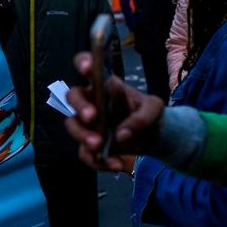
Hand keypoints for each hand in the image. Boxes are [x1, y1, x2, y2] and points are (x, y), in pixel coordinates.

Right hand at [64, 52, 165, 172]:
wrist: (151, 137)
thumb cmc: (148, 114)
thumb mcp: (154, 109)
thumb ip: (143, 116)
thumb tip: (121, 133)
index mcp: (103, 85)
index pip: (86, 66)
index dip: (83, 62)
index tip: (87, 67)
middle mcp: (90, 101)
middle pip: (72, 96)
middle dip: (79, 106)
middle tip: (92, 117)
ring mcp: (87, 123)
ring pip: (72, 124)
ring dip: (82, 135)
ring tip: (98, 145)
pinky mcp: (88, 144)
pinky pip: (84, 152)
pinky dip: (98, 161)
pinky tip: (115, 164)